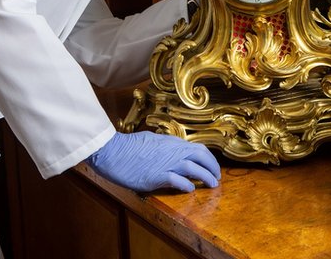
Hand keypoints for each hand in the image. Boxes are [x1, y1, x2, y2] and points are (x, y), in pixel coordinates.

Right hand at [88, 131, 220, 192]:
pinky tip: (190, 189)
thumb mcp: (151, 140)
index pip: (198, 148)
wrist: (112, 151)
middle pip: (202, 156)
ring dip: (206, 177)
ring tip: (212, 185)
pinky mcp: (158, 176)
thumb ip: (164, 146)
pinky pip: (179, 181)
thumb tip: (171, 149)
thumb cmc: (127, 146)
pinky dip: (187, 185)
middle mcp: (173, 152)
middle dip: (213, 167)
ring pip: (195, 168)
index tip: (212, 166)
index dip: (208, 158)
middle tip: (217, 177)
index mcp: (172, 143)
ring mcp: (166, 163)